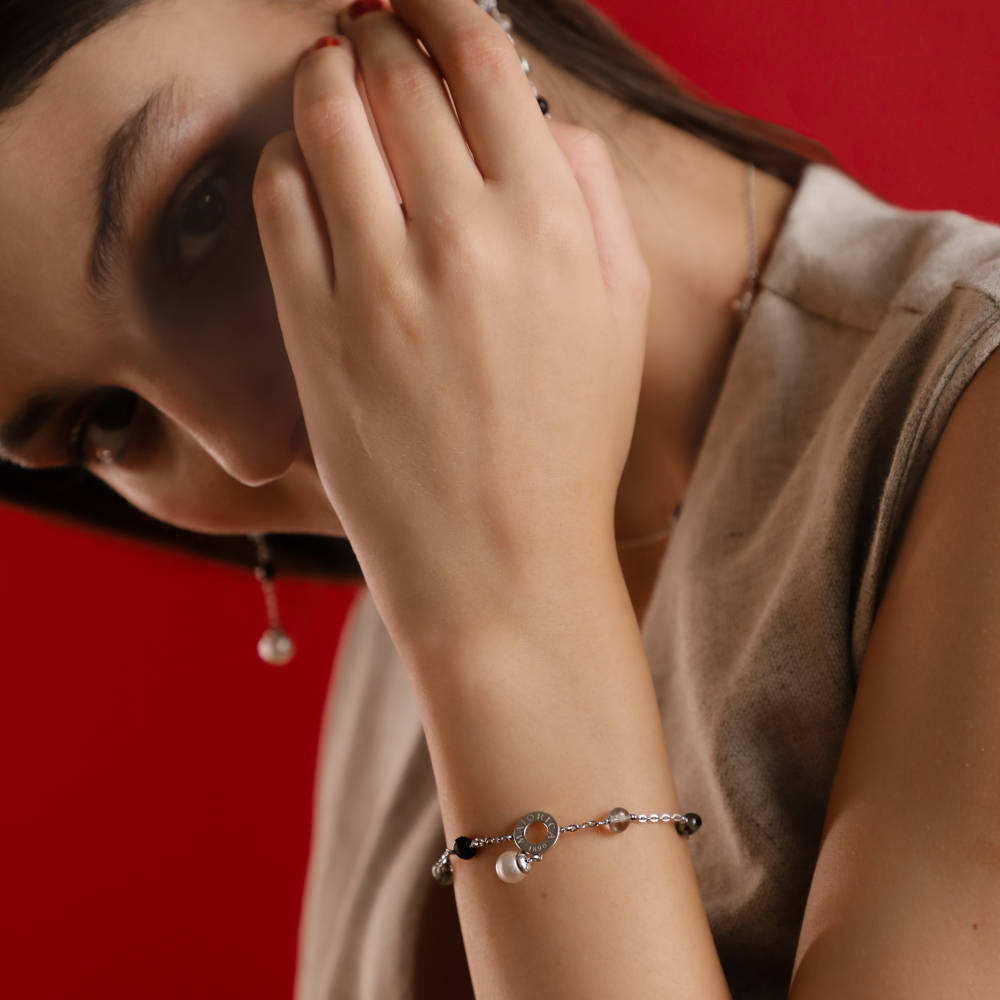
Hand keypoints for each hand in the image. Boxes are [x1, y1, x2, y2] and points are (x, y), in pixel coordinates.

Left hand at [253, 0, 649, 657]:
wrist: (501, 563)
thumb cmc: (568, 446)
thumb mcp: (619, 320)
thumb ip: (595, 203)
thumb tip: (545, 124)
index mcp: (553, 224)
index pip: (485, 60)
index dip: (447, 8)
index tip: (429, 2)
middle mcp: (467, 237)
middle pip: (398, 72)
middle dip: (379, 31)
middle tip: (370, 31)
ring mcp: (383, 283)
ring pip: (327, 117)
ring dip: (323, 76)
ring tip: (329, 75)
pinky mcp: (317, 329)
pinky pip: (281, 199)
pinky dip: (286, 159)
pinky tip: (302, 166)